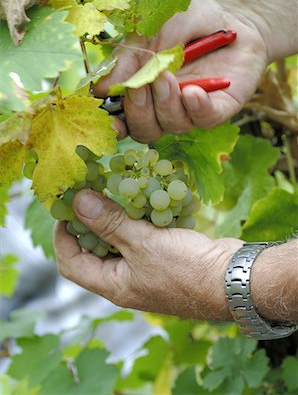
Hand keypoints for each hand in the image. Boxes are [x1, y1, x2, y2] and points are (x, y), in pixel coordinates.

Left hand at [54, 189, 242, 319]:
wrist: (233, 278)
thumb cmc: (186, 269)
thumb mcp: (142, 244)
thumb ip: (109, 223)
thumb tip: (79, 202)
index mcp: (114, 285)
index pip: (71, 264)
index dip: (63, 236)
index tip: (65, 208)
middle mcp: (127, 279)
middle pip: (95, 249)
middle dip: (89, 221)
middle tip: (89, 191)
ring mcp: (147, 267)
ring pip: (121, 239)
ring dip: (116, 216)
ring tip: (113, 188)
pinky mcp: (165, 254)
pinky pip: (144, 234)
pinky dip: (140, 216)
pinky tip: (143, 196)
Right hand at [94, 0, 267, 141]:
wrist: (232, 14)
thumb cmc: (188, 21)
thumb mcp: (151, 32)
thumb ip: (129, 60)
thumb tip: (102, 89)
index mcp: (143, 91)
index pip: (124, 118)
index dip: (114, 125)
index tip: (110, 121)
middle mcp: (164, 106)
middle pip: (145, 129)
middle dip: (139, 111)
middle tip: (141, 85)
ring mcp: (191, 110)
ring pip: (172, 125)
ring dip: (165, 104)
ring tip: (168, 76)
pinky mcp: (219, 108)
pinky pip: (205, 119)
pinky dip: (196, 107)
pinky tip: (194, 91)